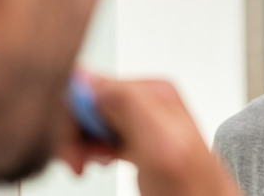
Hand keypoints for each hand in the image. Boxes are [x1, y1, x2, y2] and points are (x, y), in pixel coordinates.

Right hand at [59, 76, 238, 195]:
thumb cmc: (193, 188)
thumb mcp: (160, 141)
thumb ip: (128, 104)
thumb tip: (89, 78)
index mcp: (153, 91)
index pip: (91, 84)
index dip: (71, 114)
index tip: (70, 144)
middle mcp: (148, 100)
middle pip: (88, 102)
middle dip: (74, 132)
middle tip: (77, 161)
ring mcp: (142, 121)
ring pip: (90, 120)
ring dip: (80, 143)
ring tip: (87, 164)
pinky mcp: (138, 140)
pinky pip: (100, 134)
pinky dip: (91, 150)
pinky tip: (100, 162)